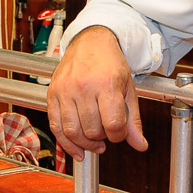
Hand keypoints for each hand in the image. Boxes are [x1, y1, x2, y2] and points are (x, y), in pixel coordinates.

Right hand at [46, 26, 147, 157]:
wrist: (90, 43)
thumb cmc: (110, 64)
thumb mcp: (128, 89)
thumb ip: (133, 120)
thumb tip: (140, 145)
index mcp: (107, 83)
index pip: (113, 124)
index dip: (118, 135)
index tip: (119, 133)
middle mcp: (84, 86)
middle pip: (92, 130)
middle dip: (103, 138)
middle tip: (107, 133)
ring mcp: (65, 90)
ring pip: (72, 131)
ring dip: (85, 143)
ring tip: (94, 142)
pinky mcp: (52, 94)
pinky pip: (55, 126)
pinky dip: (65, 143)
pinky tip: (76, 150)